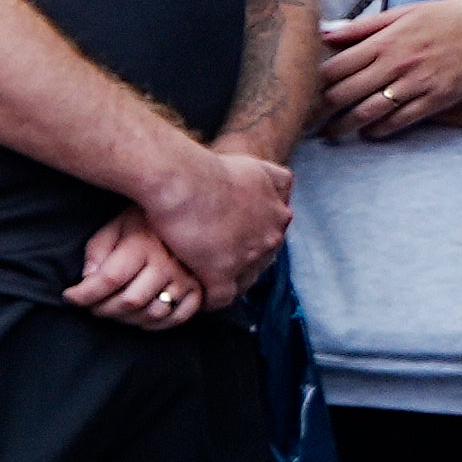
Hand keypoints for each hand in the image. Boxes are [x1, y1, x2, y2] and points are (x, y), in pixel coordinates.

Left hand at [65, 213, 208, 331]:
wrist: (183, 214)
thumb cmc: (140, 224)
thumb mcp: (113, 227)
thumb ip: (97, 252)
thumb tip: (87, 279)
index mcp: (142, 245)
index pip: (108, 280)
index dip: (84, 294)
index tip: (70, 297)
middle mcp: (167, 263)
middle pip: (130, 302)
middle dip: (102, 309)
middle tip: (91, 306)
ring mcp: (186, 278)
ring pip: (152, 313)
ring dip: (127, 319)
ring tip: (114, 309)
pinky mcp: (199, 288)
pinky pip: (178, 317)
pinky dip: (156, 324)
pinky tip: (141, 316)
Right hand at [133, 138, 292, 305]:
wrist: (182, 179)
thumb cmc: (207, 166)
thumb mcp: (254, 165)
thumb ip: (270, 179)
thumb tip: (278, 184)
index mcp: (279, 211)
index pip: (270, 233)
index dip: (249, 237)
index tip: (229, 237)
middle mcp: (271, 235)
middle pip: (260, 257)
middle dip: (241, 258)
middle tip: (214, 257)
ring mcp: (249, 256)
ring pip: (244, 278)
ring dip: (227, 279)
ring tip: (204, 277)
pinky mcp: (222, 274)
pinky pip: (221, 297)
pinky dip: (209, 297)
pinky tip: (196, 292)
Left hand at [320, 0, 461, 138]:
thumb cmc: (453, 17)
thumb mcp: (406, 13)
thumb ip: (364, 26)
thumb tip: (326, 33)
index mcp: (386, 39)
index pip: (335, 66)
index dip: (314, 83)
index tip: (303, 92)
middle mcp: (397, 62)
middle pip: (345, 93)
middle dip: (322, 109)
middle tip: (307, 119)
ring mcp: (416, 83)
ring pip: (368, 112)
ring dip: (345, 126)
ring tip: (332, 133)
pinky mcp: (436, 100)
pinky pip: (399, 121)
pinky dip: (380, 130)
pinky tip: (369, 133)